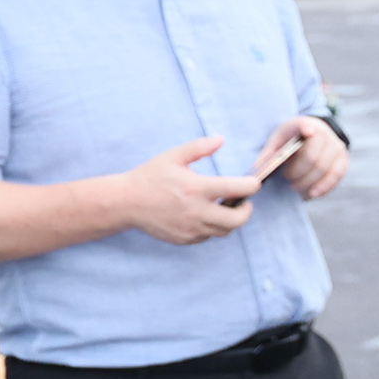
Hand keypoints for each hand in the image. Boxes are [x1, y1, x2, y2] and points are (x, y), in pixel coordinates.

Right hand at [118, 136, 262, 245]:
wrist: (125, 203)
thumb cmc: (150, 177)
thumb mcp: (173, 157)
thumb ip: (199, 147)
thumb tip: (221, 139)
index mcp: (197, 188)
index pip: (238, 189)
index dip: (251, 185)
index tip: (253, 182)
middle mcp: (197, 211)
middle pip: (238, 219)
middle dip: (246, 210)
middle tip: (244, 202)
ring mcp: (191, 228)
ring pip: (225, 230)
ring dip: (231, 220)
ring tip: (225, 207)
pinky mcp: (185, 239)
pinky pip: (209, 236)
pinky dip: (213, 228)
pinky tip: (206, 216)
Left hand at [268, 115, 349, 200]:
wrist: (314, 133)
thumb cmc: (290, 139)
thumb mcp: (277, 141)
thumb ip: (268, 155)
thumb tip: (257, 173)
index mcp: (303, 124)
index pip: (305, 125)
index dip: (307, 128)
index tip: (308, 132)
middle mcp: (324, 133)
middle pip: (312, 157)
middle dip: (298, 173)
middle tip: (287, 179)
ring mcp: (336, 145)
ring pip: (324, 169)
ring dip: (308, 182)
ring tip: (295, 187)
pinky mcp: (343, 158)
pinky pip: (336, 175)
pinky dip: (324, 186)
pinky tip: (312, 193)